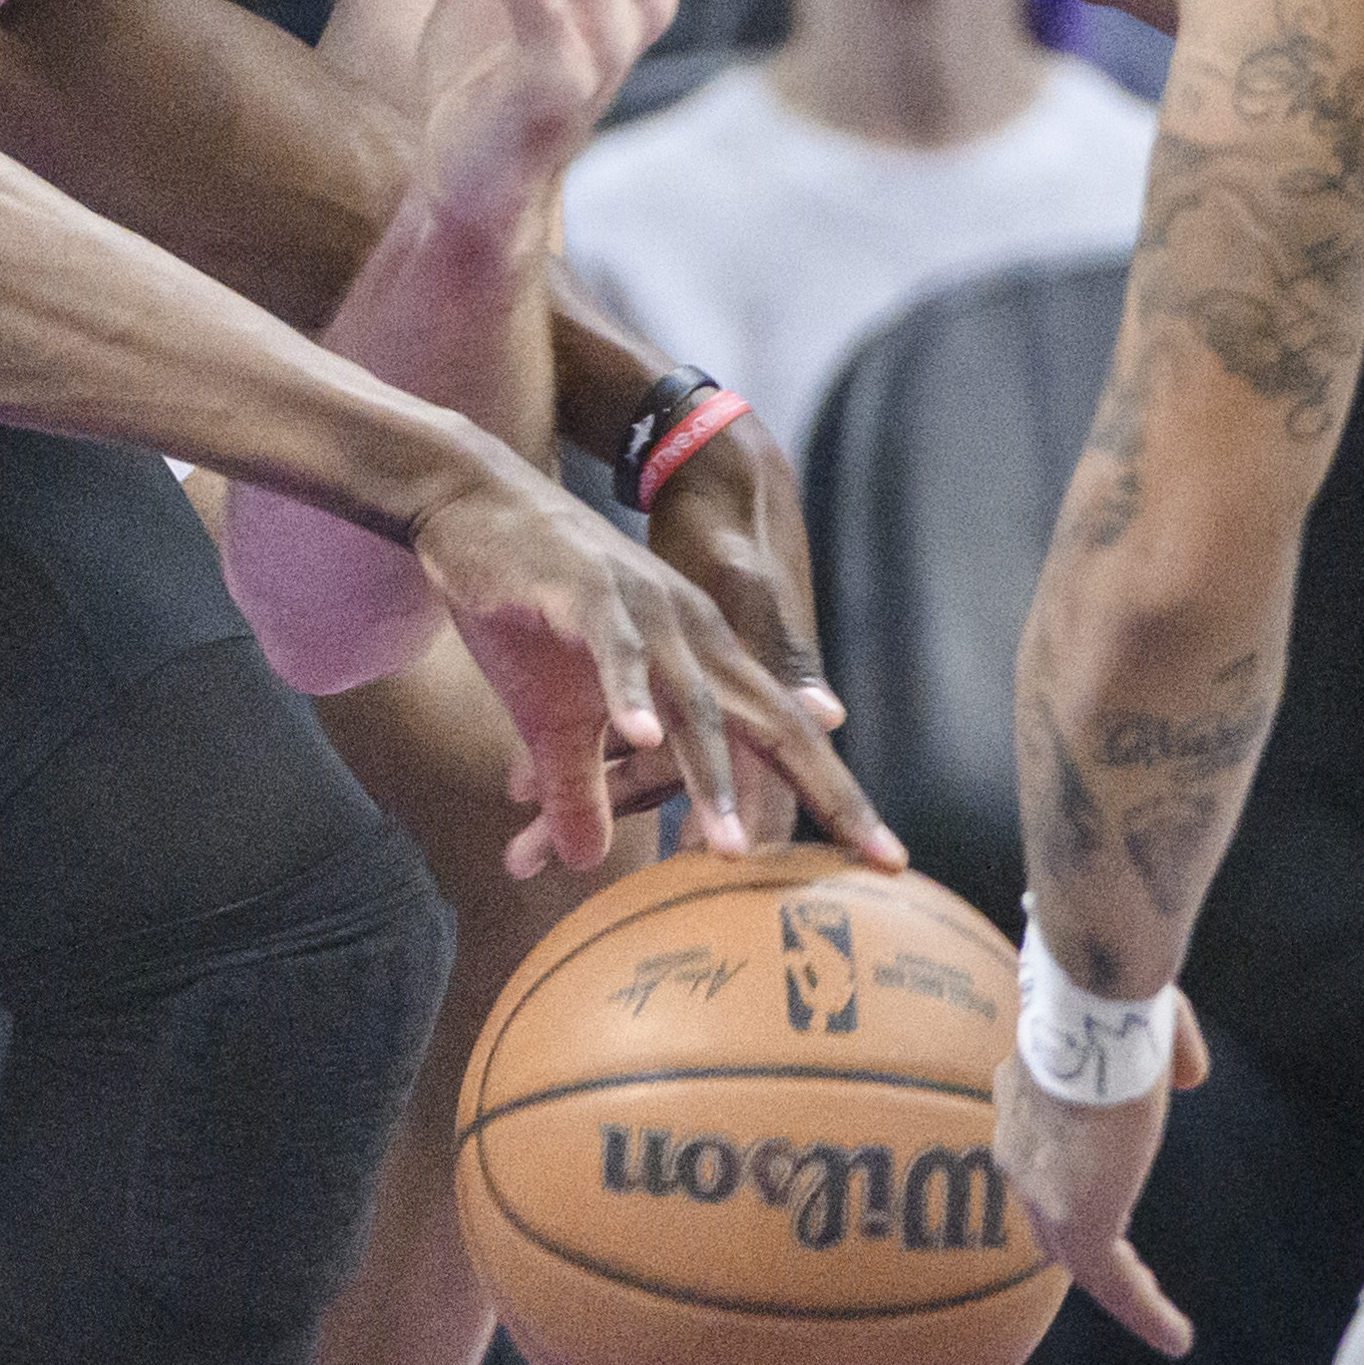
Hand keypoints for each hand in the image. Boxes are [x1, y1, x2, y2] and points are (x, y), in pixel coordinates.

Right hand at [405, 464, 902, 880]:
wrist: (477, 503)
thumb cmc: (530, 608)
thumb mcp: (555, 715)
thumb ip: (582, 783)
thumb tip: (591, 860)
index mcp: (703, 662)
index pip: (785, 739)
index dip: (837, 797)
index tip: (886, 861)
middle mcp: (692, 636)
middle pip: (772, 725)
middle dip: (826, 793)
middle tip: (875, 858)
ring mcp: (643, 612)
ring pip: (691, 703)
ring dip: (708, 776)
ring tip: (730, 849)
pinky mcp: (583, 589)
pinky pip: (614, 649)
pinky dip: (626, 693)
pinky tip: (636, 738)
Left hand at [992, 992, 1208, 1355]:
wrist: (1099, 1010)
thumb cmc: (1119, 1001)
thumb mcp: (1144, 1023)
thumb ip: (1166, 1051)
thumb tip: (1190, 1076)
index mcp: (1023, 1102)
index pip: (1039, 1161)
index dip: (1066, 1183)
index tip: (1095, 1191)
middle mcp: (1019, 1153)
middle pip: (1048, 1218)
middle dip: (1082, 1247)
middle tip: (1124, 1280)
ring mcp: (1041, 1190)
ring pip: (1078, 1258)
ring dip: (1118, 1289)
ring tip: (1160, 1323)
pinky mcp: (1078, 1218)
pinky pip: (1111, 1282)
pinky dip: (1143, 1312)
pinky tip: (1176, 1337)